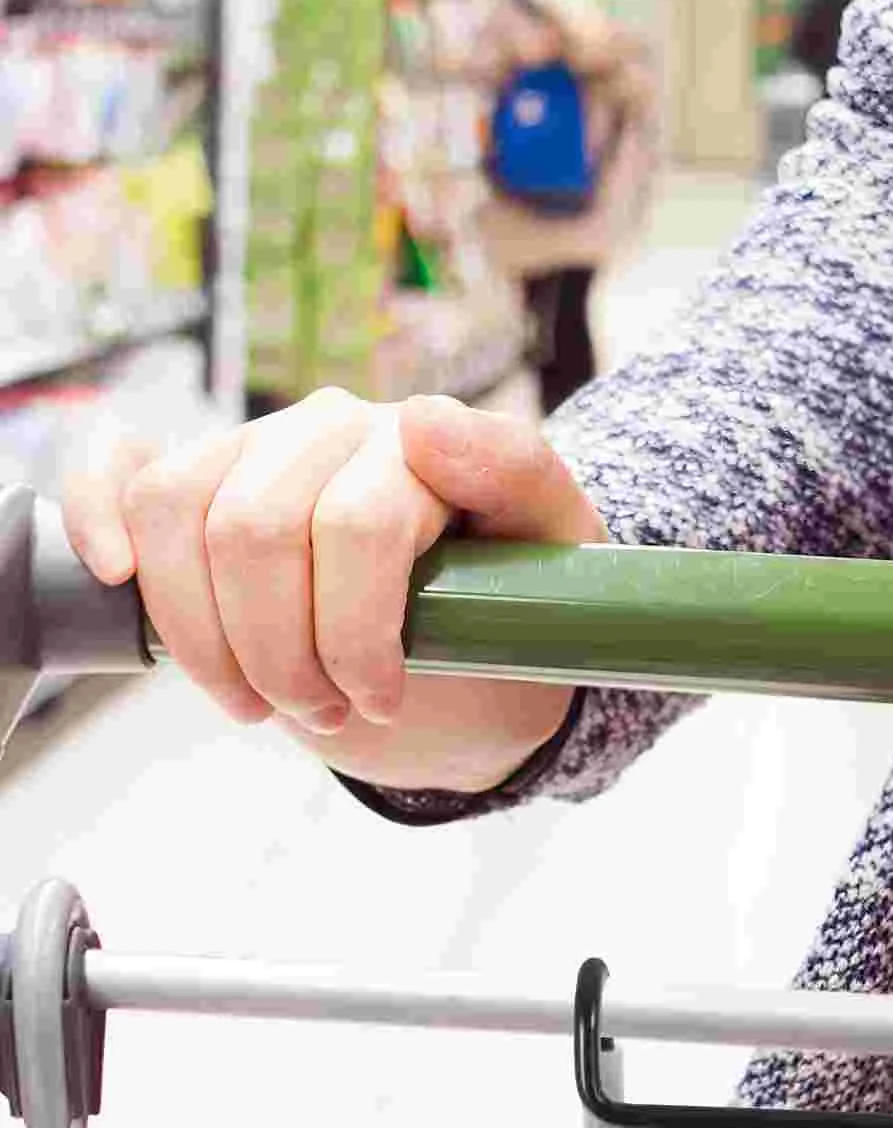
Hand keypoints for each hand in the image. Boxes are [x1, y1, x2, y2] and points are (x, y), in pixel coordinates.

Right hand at [64, 391, 606, 793]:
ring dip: (211, 637)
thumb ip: (517, 476)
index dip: (358, 633)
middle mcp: (340, 430)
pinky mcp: (207, 477)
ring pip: (177, 513)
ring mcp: (265, 446)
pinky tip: (119, 579)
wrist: (478, 644)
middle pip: (254, 534)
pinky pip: (126, 471)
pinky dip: (100, 519)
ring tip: (269, 698)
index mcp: (427, 442)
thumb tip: (423, 419)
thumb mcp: (558, 560)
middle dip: (283, 654)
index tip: (382, 696)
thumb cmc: (517, 607)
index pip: (356, 525)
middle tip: (330, 708)